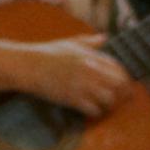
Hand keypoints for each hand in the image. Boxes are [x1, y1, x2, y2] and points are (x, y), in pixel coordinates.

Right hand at [8, 38, 132, 117]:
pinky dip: (95, 112)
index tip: (123, 84)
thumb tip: (104, 37)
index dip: (124, 77)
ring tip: (105, 105)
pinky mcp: (72, 98)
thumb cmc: (45, 53)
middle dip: (123, 92)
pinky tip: (91, 111)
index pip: (119, 68)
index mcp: (91, 56)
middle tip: (122, 98)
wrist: (26, 66)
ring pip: (109, 99)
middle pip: (119, 84)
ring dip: (109, 104)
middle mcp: (90, 71)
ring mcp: (82, 85)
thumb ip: (89, 41)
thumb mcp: (69, 43)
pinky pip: (93, 110)